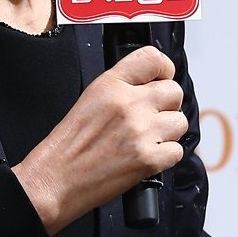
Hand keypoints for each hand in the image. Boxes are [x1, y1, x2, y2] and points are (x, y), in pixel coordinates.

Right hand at [12, 45, 187, 235]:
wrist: (56, 178)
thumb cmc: (69, 143)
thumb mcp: (90, 98)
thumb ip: (121, 87)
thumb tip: (150, 85)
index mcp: (110, 84)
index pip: (153, 59)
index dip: (164, 69)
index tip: (163, 78)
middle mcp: (128, 104)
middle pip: (174, 91)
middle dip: (168, 104)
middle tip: (153, 114)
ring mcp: (140, 131)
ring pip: (180, 122)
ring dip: (168, 131)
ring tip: (148, 137)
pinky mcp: (148, 159)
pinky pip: (177, 151)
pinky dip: (165, 155)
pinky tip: (146, 155)